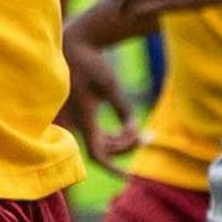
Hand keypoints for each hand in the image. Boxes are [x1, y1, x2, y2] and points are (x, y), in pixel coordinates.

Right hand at [60, 29, 143, 160]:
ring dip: (119, 141)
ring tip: (140, 131)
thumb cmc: (92, 63)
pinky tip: (128, 126)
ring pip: (99, 142)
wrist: (75, 45)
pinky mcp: (81, 113)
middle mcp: (77, 122)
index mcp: (84, 117)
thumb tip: (133, 130)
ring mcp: (77, 119)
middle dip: (124, 146)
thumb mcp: (112, 85)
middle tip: (146, 137)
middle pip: (102, 149)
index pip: (97, 153)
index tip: (128, 176)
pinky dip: (112, 135)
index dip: (112, 167)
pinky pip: (96, 134)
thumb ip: (123, 109)